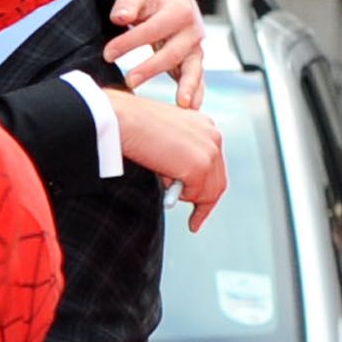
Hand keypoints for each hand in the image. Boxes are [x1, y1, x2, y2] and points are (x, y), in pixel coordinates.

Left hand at [104, 0, 204, 109]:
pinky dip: (196, 94)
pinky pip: (197, 80)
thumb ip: (127, 3)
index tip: (107, 54)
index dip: (129, 42)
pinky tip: (190, 110)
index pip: (152, 29)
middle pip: (172, 52)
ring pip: (193, 68)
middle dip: (151, 68)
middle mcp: (191, 31)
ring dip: (187, 86)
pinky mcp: (193, 63)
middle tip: (129, 81)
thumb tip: (119, 17)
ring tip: (182, 104)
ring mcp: (195, 49)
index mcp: (178, 11)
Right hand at [114, 93, 228, 230]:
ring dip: (189, 199)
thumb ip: (177, 157)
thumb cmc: (132, 127)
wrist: (123, 120)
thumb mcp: (162, 141)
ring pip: (209, 191)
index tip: (200, 205)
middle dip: (205, 202)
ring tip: (168, 195)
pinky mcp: (201, 166)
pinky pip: (196, 195)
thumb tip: (179, 182)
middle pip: (218, 181)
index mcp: (203, 125)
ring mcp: (209, 151)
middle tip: (195, 221)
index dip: (207, 188)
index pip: (214, 164)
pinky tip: (167, 187)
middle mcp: (212, 135)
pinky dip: (181, 197)